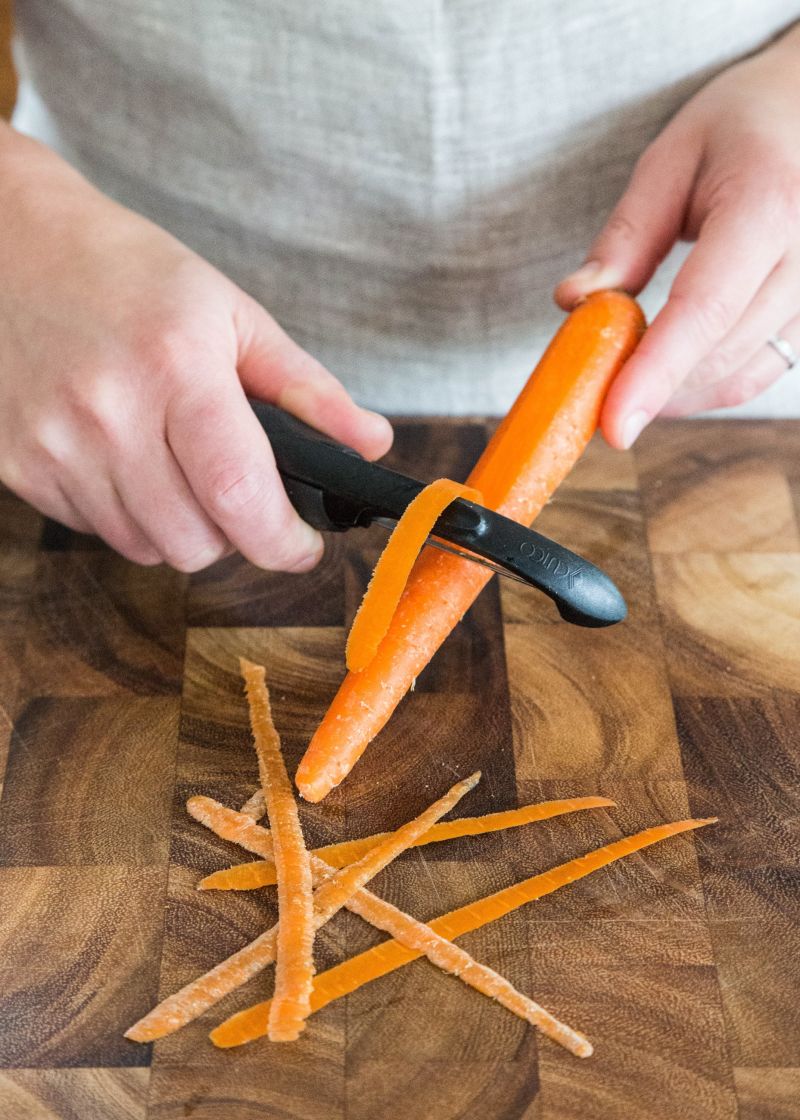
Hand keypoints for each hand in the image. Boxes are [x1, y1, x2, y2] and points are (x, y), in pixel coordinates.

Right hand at [0, 126, 391, 570]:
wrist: (15, 247)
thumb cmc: (132, 275)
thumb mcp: (233, 314)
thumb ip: (308, 388)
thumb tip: (372, 444)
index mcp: (177, 367)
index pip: (238, 493)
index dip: (282, 542)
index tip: (302, 546)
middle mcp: (109, 413)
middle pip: (194, 542)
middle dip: (234, 535)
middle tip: (237, 493)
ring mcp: (56, 444)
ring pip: (146, 548)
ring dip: (180, 528)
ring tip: (178, 469)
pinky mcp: (19, 465)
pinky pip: (95, 530)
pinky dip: (127, 515)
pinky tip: (126, 461)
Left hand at [555, 26, 799, 446]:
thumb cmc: (741, 126)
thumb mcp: (671, 159)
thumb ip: (625, 236)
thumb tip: (575, 303)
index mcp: (769, 204)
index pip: (705, 308)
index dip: (655, 372)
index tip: (614, 424)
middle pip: (719, 353)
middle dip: (649, 387)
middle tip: (587, 390)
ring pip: (740, 376)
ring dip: (673, 394)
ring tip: (621, 377)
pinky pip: (758, 373)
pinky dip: (703, 387)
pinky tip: (664, 377)